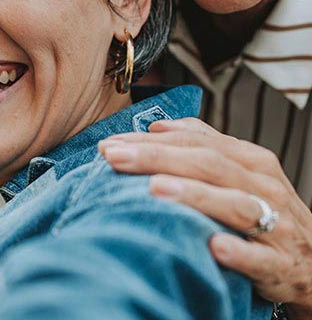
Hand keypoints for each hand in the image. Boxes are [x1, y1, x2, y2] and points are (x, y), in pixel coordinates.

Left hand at [99, 118, 311, 315]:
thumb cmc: (263, 206)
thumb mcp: (239, 169)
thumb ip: (201, 143)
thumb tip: (157, 126)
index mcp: (250, 159)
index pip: (195, 142)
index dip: (151, 141)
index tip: (111, 144)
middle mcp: (263, 185)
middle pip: (208, 164)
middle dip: (157, 158)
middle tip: (115, 158)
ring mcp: (276, 225)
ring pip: (236, 205)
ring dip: (194, 196)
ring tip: (154, 189)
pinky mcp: (281, 265)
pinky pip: (260, 258)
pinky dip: (239, 252)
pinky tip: (213, 247)